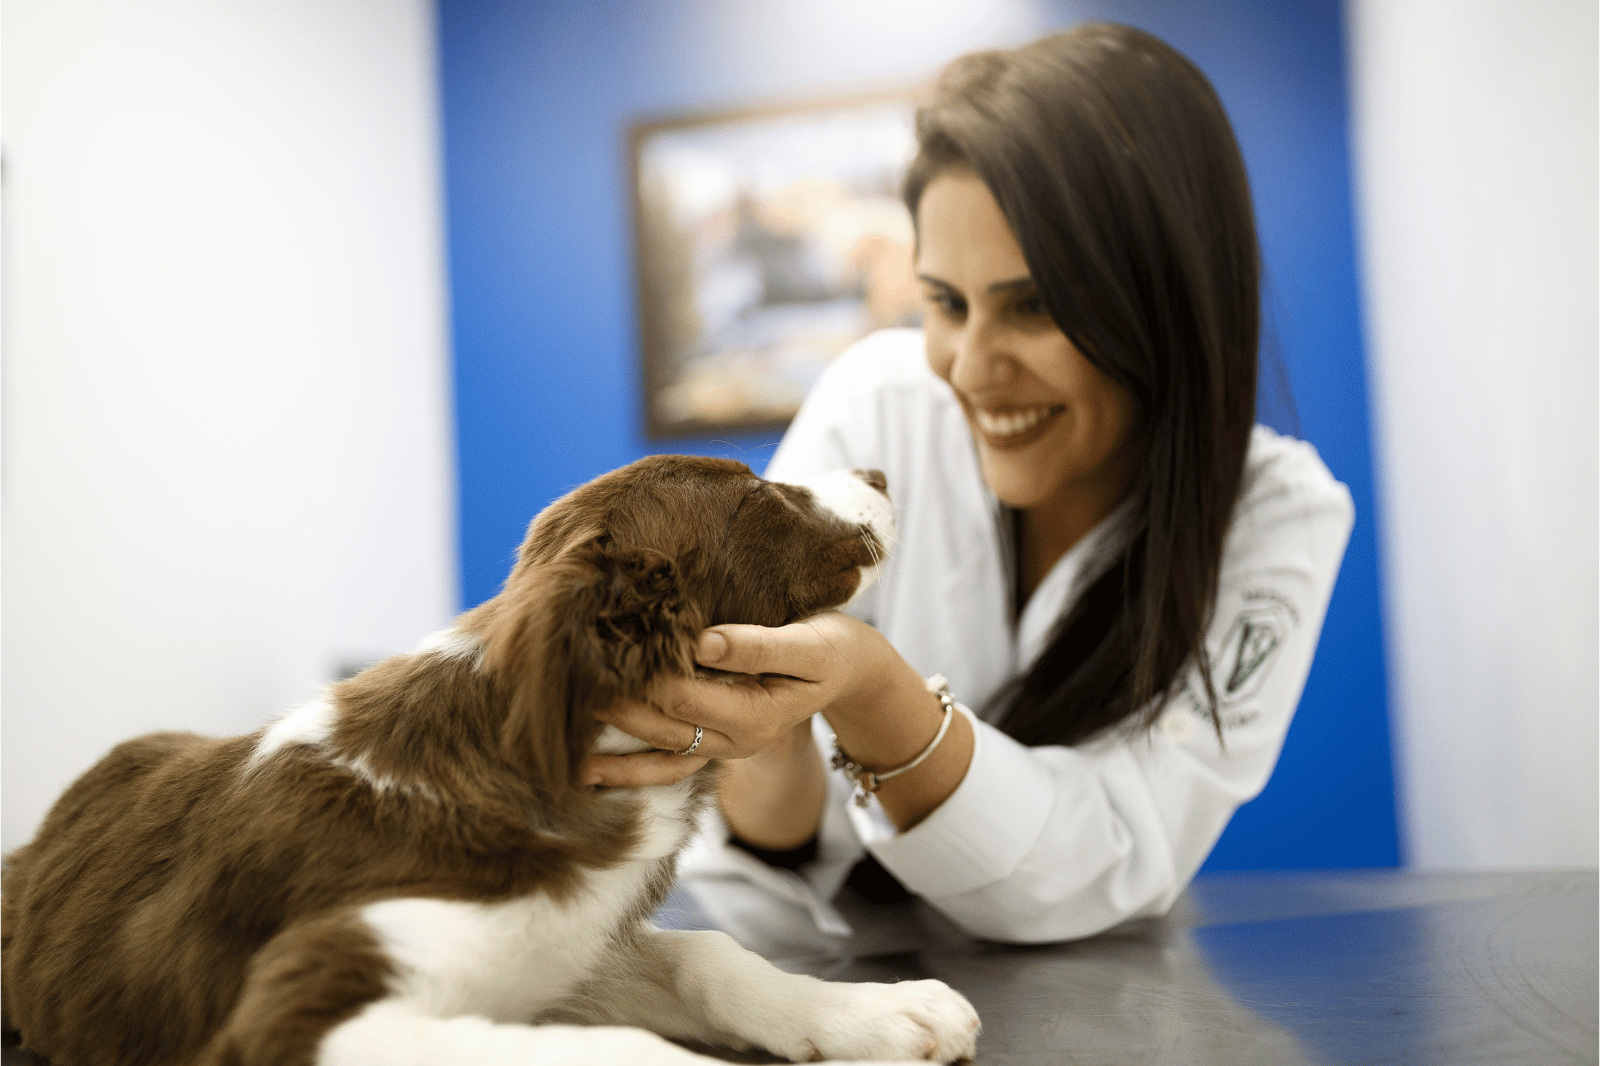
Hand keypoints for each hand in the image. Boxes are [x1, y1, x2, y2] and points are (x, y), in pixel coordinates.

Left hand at [582, 612, 899, 787]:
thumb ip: (756, 645)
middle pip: (664, 730)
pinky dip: (631, 770)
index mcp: (756, 714)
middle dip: (617, 714)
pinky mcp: (717, 743)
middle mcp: (736, 740)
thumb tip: (701, 642)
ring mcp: (725, 748)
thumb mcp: (808, 643)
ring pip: (661, 758)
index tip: (604, 655)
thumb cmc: (832, 647)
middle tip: (566, 692)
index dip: (644, 680)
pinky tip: (592, 773)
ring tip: (566, 752)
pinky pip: (669, 765)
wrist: (851, 671)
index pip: (686, 698)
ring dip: (615, 755)